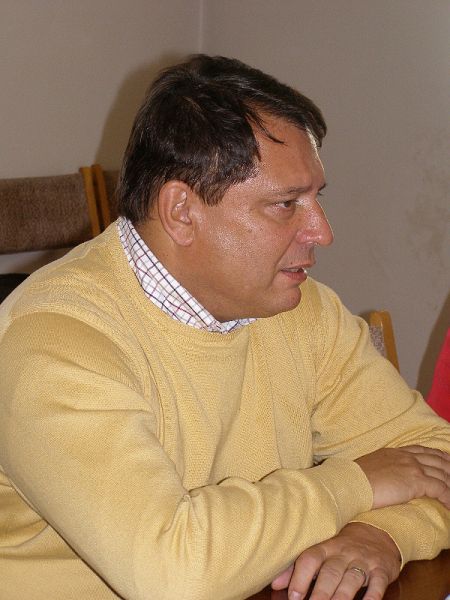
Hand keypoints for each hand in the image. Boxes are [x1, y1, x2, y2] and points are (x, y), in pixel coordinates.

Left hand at [271, 522, 400, 599]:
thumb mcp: (322, 553)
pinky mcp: (381, 570)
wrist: (378, 531)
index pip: (310, 559)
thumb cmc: (343, 548)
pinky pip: (377, 584)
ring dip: (341, 597)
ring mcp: (363, 561)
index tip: (293, 596)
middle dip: (320, 593)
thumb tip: (275, 584)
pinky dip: (372, 596)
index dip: (300, 577)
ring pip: (351, 580)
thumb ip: (299, 568)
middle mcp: (343, 553)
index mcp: (325, 548)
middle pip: (330, 572)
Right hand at [354, 445, 449, 509]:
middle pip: (436, 460)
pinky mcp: (416, 482)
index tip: (445, 457)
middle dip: (449, 467)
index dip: (436, 454)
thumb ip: (382, 468)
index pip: (421, 450)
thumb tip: (384, 477)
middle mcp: (406, 457)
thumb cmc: (354, 479)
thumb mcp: (370, 467)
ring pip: (442, 473)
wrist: (351, 482)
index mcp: (395, 452)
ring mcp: (413, 468)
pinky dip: (448, 496)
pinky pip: (441, 488)